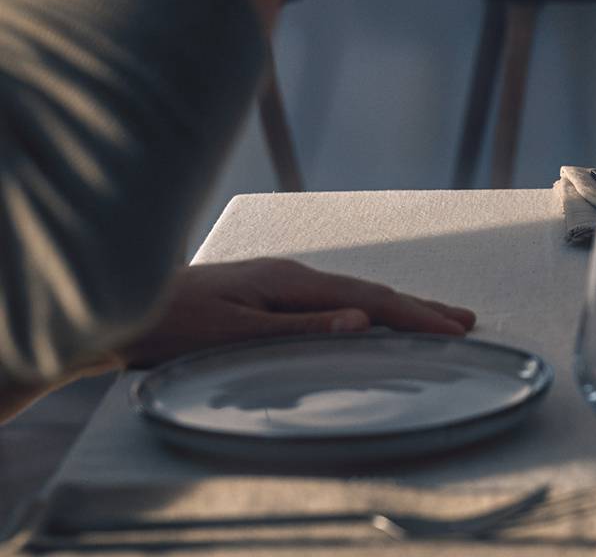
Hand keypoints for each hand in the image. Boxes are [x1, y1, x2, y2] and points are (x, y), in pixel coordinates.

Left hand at [117, 259, 475, 367]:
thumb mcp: (232, 334)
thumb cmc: (168, 326)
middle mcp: (292, 275)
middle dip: (419, 307)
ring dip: (397, 308)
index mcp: (290, 281)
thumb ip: (299, 328)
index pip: (368, 300)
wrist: (116, 305)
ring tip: (435, 318)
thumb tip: (362, 321)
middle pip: (369, 292)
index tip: (455, 329)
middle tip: (466, 322)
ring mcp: (281, 281)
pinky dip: (367, 309)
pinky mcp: (268, 293)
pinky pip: (334, 300)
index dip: (415, 316)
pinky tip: (372, 317)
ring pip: (353, 295)